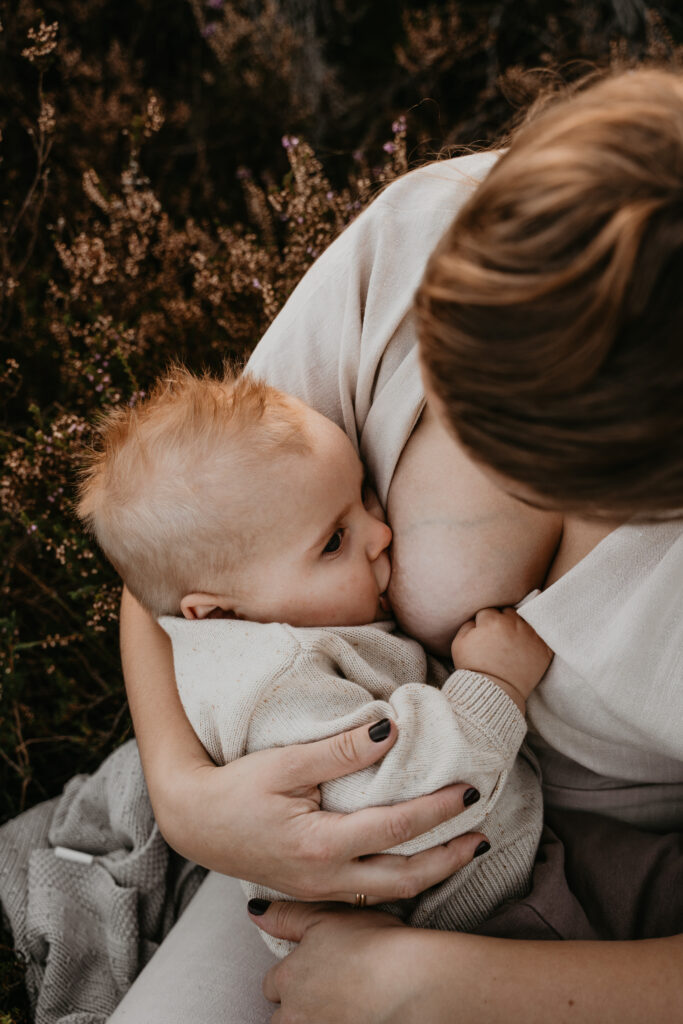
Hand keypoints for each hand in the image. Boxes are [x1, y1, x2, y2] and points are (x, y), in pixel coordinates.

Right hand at [170, 719, 488, 901]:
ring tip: (458, 851)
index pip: (398, 827)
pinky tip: (409, 863)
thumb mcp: (286, 762)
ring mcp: (319, 890)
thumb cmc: (235, 788)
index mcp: (323, 844)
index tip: (469, 790)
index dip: (438, 810)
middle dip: (448, 858)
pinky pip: (366, 895)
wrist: (193, 821)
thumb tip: (392, 732)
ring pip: (387, 893)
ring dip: (428, 873)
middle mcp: (326, 877)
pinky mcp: (312, 890)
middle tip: (481, 835)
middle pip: (404, 878)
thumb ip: (342, 750)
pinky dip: (397, 881)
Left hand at [252, 900, 425, 1022]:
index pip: (272, 985)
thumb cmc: (373, 944)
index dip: (293, 975)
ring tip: (345, 1003)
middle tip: (331, 989)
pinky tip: (358, 1013)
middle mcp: (296, 1015)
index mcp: (288, 979)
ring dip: (317, 1018)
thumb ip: (286, 917)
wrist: (414, 980)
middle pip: (283, 1018)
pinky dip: (338, 1022)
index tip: (315, 969)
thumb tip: (255, 911)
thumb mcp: (325, 918)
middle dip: (299, 1006)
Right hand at [451, 606, 551, 702]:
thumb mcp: (458, 644)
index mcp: (492, 621)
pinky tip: (526, 645)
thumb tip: (478, 618)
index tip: (482, 635)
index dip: (482, 622)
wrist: (495, 694)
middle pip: (507, 611)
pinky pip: (542, 633)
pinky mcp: (544, 648)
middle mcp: (513, 624)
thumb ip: (467, 623)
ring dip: (517, 626)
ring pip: (524, 619)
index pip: (487, 611)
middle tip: (497, 638)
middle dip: (501, 621)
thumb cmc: (474, 669)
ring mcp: (531, 635)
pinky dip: (535, 636)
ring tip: (511, 642)